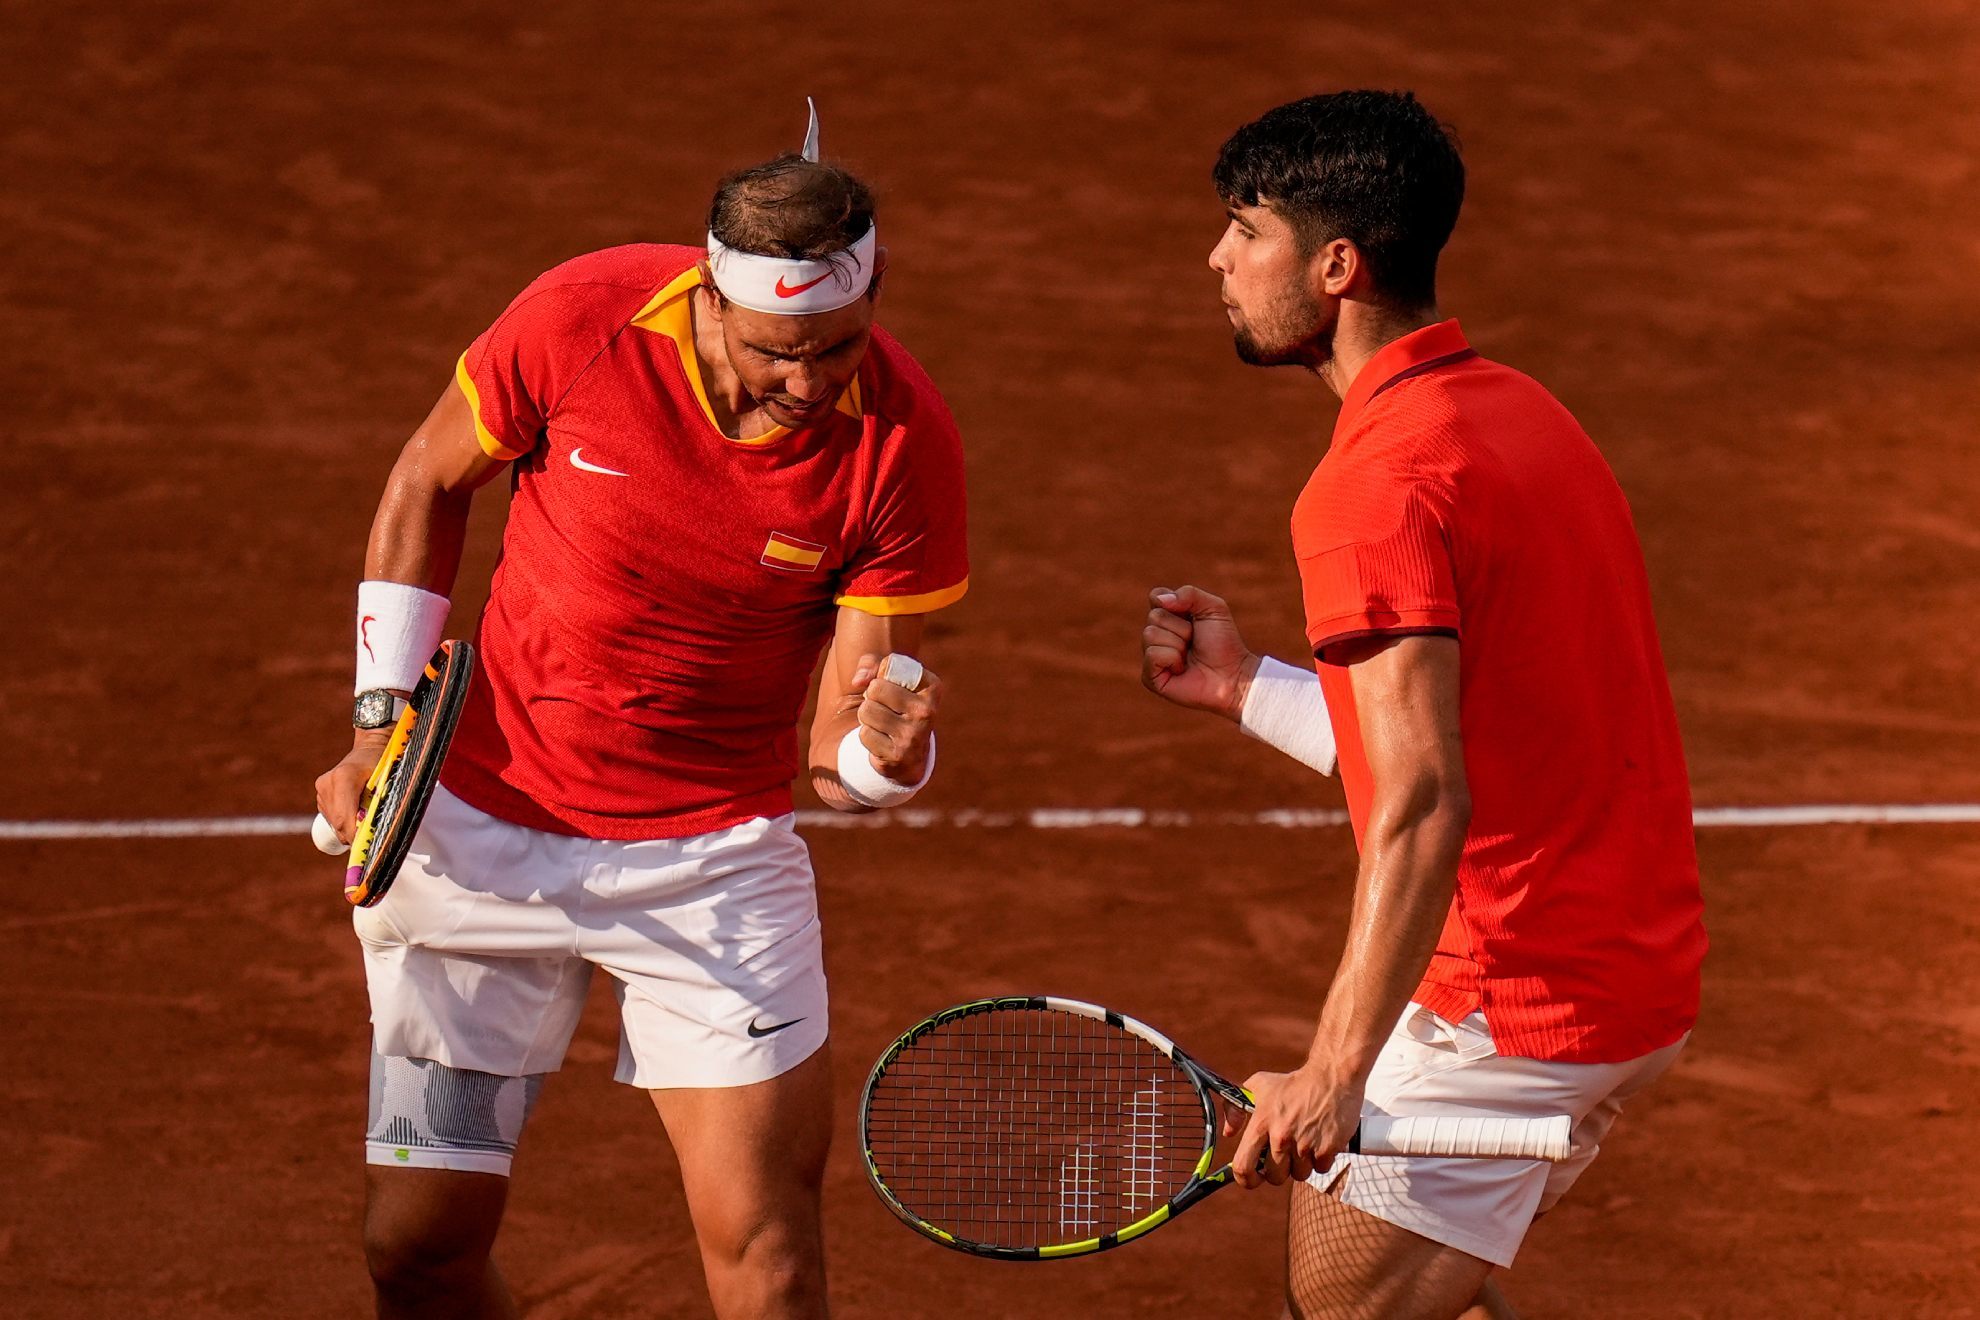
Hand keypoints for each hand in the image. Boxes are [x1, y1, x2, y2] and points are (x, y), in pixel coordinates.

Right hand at [313, 728, 391, 844]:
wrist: (372, 746)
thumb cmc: (384, 762)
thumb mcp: (387, 781)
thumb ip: (378, 804)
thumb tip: (371, 831)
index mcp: (344, 778)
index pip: (345, 818)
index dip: (356, 836)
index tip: (368, 845)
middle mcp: (327, 783)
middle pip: (338, 823)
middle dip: (354, 835)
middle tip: (372, 838)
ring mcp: (322, 789)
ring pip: (334, 822)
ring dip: (350, 828)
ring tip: (367, 820)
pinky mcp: (321, 793)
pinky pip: (332, 816)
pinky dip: (345, 820)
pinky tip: (357, 811)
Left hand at [838, 653, 942, 783]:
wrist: (910, 755)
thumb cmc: (896, 706)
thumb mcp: (891, 679)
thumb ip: (871, 665)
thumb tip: (857, 681)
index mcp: (932, 687)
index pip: (890, 666)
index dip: (882, 675)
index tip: (893, 686)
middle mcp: (927, 711)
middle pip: (875, 688)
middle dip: (872, 697)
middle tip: (885, 707)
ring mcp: (914, 735)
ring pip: (866, 711)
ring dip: (867, 717)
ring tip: (882, 723)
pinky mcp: (897, 755)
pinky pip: (864, 734)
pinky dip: (867, 736)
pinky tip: (882, 740)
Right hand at [1140, 585, 1257, 720]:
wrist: (1232, 674)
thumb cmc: (1224, 643)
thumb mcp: (1214, 608)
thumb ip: (1189, 593)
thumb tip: (1160, 600)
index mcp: (1169, 617)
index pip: (1156, 596)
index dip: (1176, 604)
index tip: (1194, 618)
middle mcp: (1157, 635)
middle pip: (1155, 616)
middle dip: (1182, 628)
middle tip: (1194, 641)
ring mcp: (1152, 657)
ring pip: (1150, 634)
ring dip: (1178, 644)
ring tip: (1189, 656)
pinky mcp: (1150, 678)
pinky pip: (1152, 655)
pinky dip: (1172, 659)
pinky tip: (1182, 669)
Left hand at [1229, 1063, 1364, 1188]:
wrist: (1331, 1077)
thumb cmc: (1293, 1083)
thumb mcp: (1258, 1086)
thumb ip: (1235, 1108)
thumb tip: (1228, 1133)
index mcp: (1261, 1123)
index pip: (1244, 1166)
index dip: (1246, 1179)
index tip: (1253, 1178)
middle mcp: (1281, 1137)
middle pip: (1275, 1177)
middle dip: (1279, 1170)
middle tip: (1286, 1153)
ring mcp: (1304, 1144)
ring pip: (1299, 1175)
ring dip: (1302, 1164)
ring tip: (1305, 1141)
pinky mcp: (1327, 1149)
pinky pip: (1320, 1169)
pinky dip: (1321, 1159)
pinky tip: (1320, 1140)